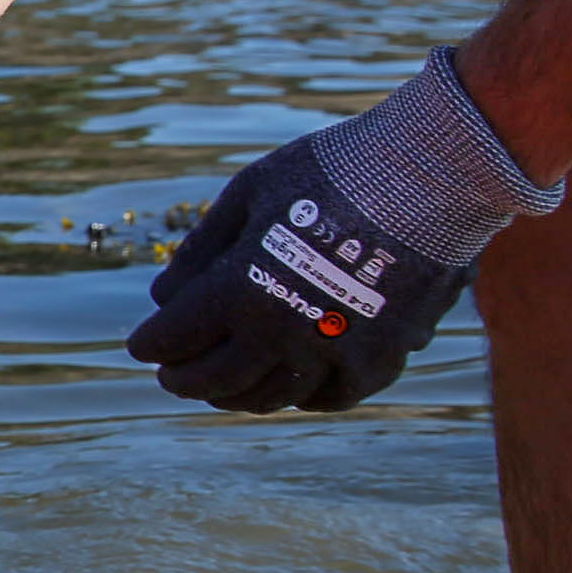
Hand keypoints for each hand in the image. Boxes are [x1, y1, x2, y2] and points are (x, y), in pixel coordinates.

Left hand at [127, 49, 560, 411]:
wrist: (429, 177)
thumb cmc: (327, 175)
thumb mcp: (247, 195)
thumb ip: (202, 251)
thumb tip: (162, 300)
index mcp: (240, 291)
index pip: (175, 338)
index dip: (152, 345)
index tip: (142, 346)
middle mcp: (283, 334)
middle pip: (215, 379)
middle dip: (185, 380)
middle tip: (172, 377)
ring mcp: (335, 352)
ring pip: (270, 396)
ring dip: (235, 395)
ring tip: (221, 388)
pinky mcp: (382, 358)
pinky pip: (332, 396)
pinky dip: (301, 397)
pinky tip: (286, 387)